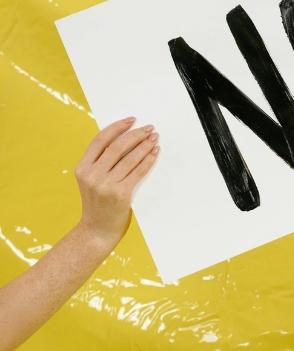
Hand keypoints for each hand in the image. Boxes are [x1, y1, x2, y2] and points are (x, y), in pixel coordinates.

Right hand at [73, 117, 159, 246]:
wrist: (96, 230)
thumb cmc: (97, 203)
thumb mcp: (90, 180)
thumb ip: (100, 162)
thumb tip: (124, 138)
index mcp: (82, 168)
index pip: (99, 140)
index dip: (116, 128)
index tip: (131, 120)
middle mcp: (92, 175)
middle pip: (117, 147)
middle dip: (135, 135)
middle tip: (149, 128)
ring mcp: (106, 185)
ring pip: (129, 158)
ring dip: (145, 146)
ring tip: (154, 138)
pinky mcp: (121, 194)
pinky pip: (138, 172)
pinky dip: (148, 160)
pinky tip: (154, 153)